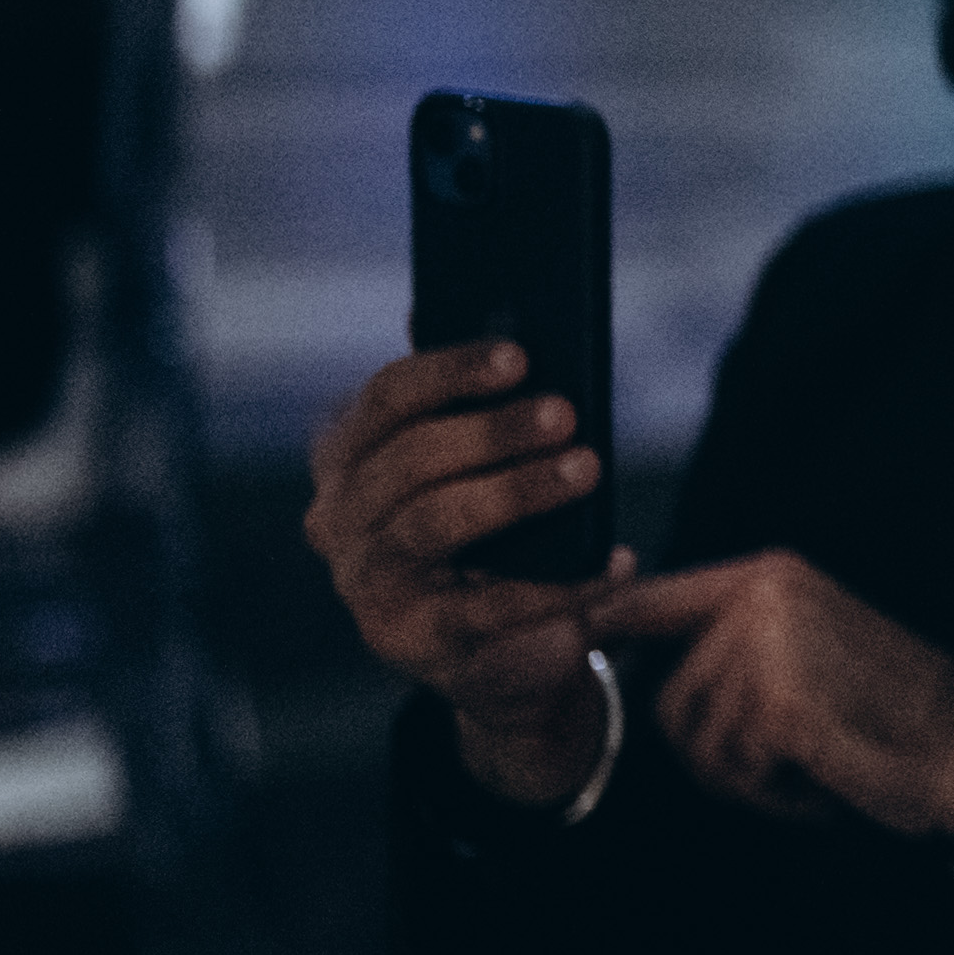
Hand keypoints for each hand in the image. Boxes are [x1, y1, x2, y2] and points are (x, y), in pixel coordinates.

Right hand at [306, 342, 631, 804]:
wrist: (501, 651)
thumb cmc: (492, 534)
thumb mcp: (477, 464)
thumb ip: (471, 399)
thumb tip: (473, 303)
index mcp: (346, 459)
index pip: (382, 401)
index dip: (449, 372)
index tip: (519, 357)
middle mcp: (339, 520)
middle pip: (408, 459)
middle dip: (491, 431)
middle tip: (565, 414)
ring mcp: (369, 584)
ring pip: (436, 522)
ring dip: (517, 491)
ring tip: (586, 468)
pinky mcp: (414, 639)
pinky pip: (489, 605)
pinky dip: (560, 583)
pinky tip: (614, 561)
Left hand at [587, 551, 953, 837]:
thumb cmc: (898, 711)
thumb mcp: (811, 646)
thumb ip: (735, 638)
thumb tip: (638, 645)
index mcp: (770, 576)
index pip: (651, 598)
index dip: (601, 628)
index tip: (578, 647)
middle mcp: (764, 599)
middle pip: (668, 697)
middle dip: (712, 750)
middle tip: (785, 760)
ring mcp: (770, 647)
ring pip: (697, 742)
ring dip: (746, 777)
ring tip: (812, 765)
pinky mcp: (779, 704)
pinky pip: (730, 771)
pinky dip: (771, 795)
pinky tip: (822, 781)